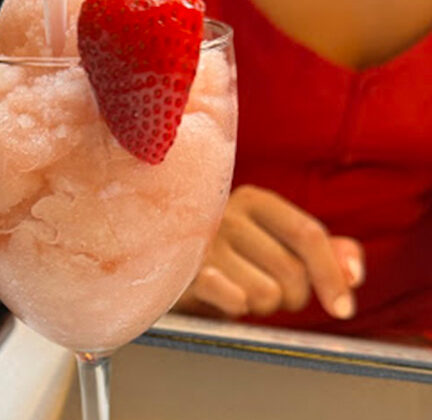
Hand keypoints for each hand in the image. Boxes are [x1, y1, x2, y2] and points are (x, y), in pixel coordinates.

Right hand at [175, 185, 364, 318]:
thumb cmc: (229, 256)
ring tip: (237, 290)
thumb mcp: (274, 244)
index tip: (344, 309)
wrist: (162, 260)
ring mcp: (202, 242)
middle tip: (266, 289)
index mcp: (254, 200)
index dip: (332, 274)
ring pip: (266, 295)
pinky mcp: (183, 271)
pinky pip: (235, 301)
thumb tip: (354, 274)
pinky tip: (221, 298)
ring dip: (259, 305)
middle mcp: (227, 214)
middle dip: (290, 296)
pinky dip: (236, 307)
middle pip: (292, 273)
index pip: (309, 235)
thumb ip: (322, 252)